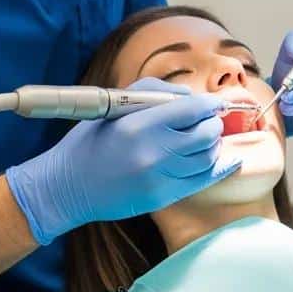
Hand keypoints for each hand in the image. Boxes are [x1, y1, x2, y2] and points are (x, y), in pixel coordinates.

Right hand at [6, 78, 238, 244]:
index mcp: (140, 125)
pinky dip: (217, 169)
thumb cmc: (92, 140)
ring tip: (206, 139)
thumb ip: (157, 92)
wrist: (67, 187)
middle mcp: (153, 153)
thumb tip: (192, 97)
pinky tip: (226, 160)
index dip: (210, 105)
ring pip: (207, 158)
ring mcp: (158, 179)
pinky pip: (201, 182)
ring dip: (213, 145)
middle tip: (210, 121)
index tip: (214, 104)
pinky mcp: (161, 199)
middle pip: (206, 134)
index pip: (193, 110)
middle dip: (213, 124)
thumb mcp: (117, 105)